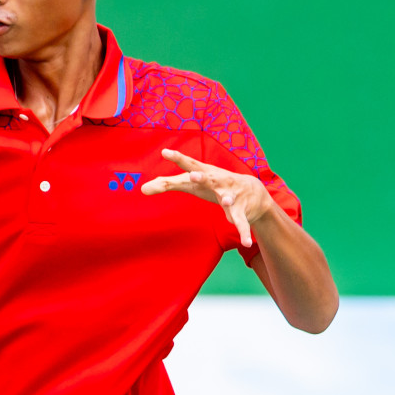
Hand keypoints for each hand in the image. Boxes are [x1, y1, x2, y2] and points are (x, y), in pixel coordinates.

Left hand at [140, 148, 273, 247]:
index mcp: (204, 173)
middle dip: (201, 177)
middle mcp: (217, 181)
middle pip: (207, 178)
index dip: (177, 158)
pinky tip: (247, 242)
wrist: (252, 190)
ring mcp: (230, 195)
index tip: (165, 152)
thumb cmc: (212, 184)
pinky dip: (243, 232)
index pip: (188, 164)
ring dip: (227, 199)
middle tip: (193, 176)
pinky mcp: (240, 210)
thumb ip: (167, 184)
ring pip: (228, 197)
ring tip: (226, 202)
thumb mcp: (190, 183)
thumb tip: (142, 188)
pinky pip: (240, 222)